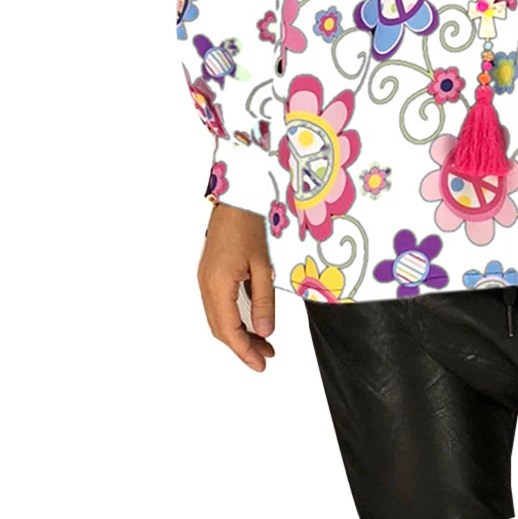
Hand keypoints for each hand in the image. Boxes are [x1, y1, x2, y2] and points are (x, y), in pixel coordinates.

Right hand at [197, 203, 275, 371]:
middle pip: (220, 328)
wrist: (235, 199)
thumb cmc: (249, 226)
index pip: (229, 330)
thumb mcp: (263, 265)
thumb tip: (265, 332)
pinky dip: (233, 319)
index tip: (261, 364)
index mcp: (217, 286)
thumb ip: (263, 300)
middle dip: (243, 346)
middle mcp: (206, 287)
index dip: (244, 351)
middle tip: (266, 357)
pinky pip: (218, 306)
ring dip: (238, 333)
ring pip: (218, 319)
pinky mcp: (209, 274)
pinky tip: (250, 321)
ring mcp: (205, 280)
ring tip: (263, 343)